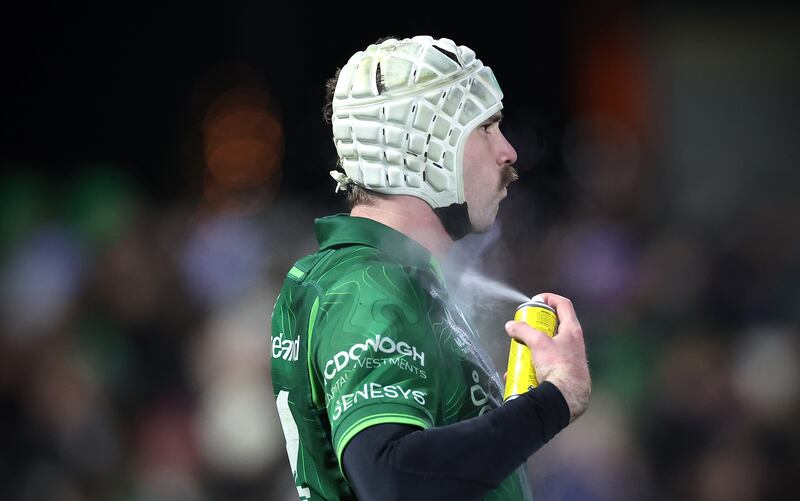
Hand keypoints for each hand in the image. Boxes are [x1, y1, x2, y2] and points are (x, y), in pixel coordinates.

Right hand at [504, 293, 590, 422]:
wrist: (567, 396)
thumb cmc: (557, 365)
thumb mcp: (538, 343)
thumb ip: (523, 331)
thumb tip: (511, 325)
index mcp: (572, 330)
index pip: (563, 304)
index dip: (549, 298)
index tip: (535, 300)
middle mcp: (574, 342)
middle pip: (554, 327)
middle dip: (536, 328)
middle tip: (524, 329)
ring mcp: (571, 358)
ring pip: (549, 347)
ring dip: (533, 348)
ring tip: (521, 353)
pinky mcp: (565, 373)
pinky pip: (548, 364)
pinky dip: (534, 365)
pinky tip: (522, 373)